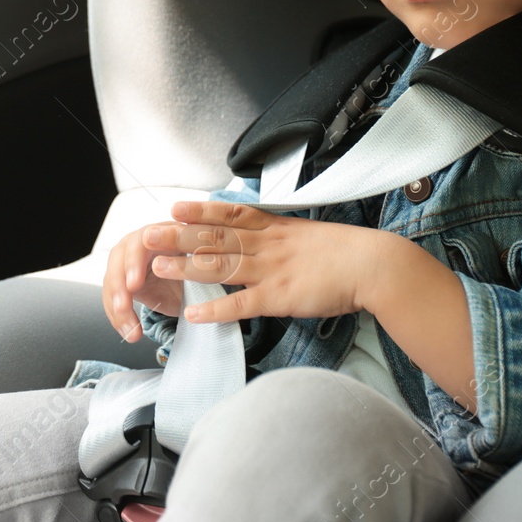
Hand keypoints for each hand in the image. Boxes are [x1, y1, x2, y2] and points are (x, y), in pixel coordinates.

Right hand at [103, 223, 188, 341]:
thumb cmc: (198, 268)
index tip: (134, 285)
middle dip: (119, 285)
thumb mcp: (202, 266)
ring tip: (130, 331)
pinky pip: (113, 299)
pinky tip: (129, 333)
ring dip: (117, 307)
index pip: (140, 242)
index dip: (134, 262)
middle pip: (119, 260)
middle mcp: (138, 242)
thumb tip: (197, 268)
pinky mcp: (121, 280)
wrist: (194, 281)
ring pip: (112, 281)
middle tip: (124, 307)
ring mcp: (126, 261)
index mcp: (160, 232)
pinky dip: (119, 318)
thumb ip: (196, 265)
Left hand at [147, 200, 389, 322]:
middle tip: (149, 235)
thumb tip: (255, 235)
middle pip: (215, 237)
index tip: (173, 207)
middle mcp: (266, 245)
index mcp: (272, 228)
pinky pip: (241, 304)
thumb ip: (276, 235)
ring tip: (158, 268)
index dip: (199, 211)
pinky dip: (216, 310)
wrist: (372, 265)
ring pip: (221, 267)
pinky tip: (194, 314)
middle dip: (179, 237)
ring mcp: (271, 271)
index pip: (229, 214)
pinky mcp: (279, 298)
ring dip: (187, 268)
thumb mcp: (304, 234)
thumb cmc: (342, 252)